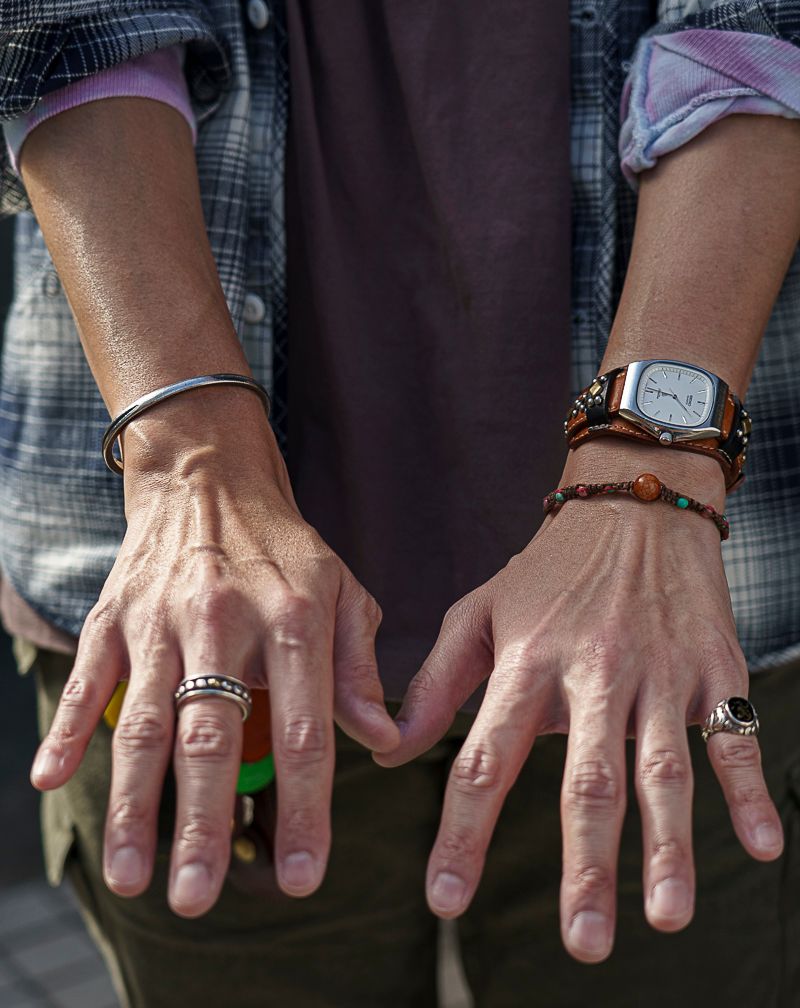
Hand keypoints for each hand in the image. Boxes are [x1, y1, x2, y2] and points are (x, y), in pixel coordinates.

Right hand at [30, 390, 400, 916]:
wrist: (210, 476)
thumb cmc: (285, 548)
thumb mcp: (343, 591)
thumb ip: (360, 667)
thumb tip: (386, 740)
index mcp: (294, 619)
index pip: (304, 731)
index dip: (304, 808)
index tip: (302, 875)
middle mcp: (226, 621)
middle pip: (213, 736)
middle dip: (203, 823)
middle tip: (197, 898)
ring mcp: (163, 619)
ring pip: (145, 721)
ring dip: (134, 801)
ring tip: (133, 874)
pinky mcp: (116, 614)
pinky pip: (91, 677)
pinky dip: (69, 728)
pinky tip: (52, 777)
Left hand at [375, 440, 782, 962]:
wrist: (636, 502)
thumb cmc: (547, 570)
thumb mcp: (480, 613)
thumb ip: (437, 684)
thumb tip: (387, 755)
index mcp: (527, 662)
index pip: (486, 758)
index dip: (463, 831)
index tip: (445, 901)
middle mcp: (593, 670)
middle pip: (589, 779)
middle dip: (586, 864)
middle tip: (582, 943)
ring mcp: (659, 670)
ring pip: (665, 766)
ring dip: (670, 845)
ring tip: (668, 917)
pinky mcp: (714, 665)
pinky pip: (733, 733)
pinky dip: (748, 790)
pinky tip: (760, 847)